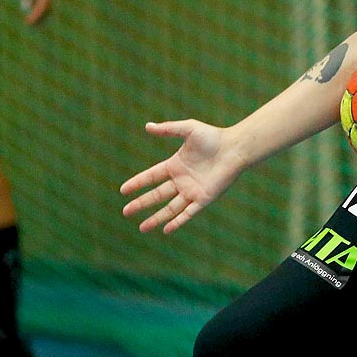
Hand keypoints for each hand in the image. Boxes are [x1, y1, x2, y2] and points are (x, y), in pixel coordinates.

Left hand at [14, 0, 51, 24]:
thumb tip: (26, 5)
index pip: (43, 3)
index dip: (37, 14)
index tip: (28, 21)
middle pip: (47, 4)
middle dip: (40, 16)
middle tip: (30, 24)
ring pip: (46, 0)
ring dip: (40, 10)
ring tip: (32, 18)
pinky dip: (39, 3)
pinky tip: (32, 6)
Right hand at [121, 120, 240, 233]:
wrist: (234, 148)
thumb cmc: (213, 137)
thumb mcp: (187, 129)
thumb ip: (168, 129)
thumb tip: (147, 126)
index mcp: (175, 165)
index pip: (151, 177)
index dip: (137, 183)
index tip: (123, 190)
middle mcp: (181, 180)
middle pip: (156, 195)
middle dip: (141, 204)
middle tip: (125, 212)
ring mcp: (192, 191)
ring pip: (170, 209)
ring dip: (156, 218)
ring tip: (142, 228)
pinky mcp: (204, 199)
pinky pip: (188, 213)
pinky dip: (177, 222)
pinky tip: (166, 230)